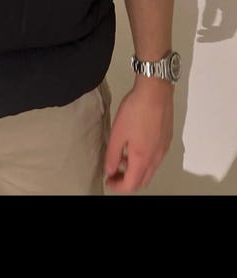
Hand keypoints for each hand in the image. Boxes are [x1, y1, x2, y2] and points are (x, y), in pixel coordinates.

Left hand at [105, 76, 173, 193]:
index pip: (131, 185)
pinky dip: (144, 159)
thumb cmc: (136, 110)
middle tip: (114, 173)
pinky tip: (135, 145)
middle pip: (143, 180)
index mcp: (143, 159)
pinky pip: (156, 158)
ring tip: (122, 156)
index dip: (118, 186)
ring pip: (150, 169)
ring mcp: (164, 149)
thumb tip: (110, 171)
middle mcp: (156, 158)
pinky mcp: (167, 139)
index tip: (108, 180)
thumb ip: (112, 155)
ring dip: (136, 169)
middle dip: (127, 181)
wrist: (155, 91)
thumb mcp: (117, 133)